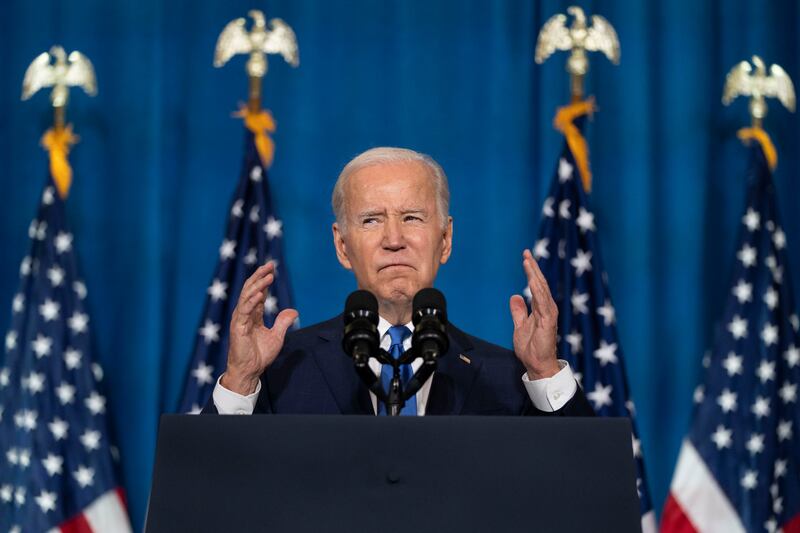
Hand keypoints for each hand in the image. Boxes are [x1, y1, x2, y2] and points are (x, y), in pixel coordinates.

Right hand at [221, 262, 298, 394]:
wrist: (250, 371)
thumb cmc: (259, 355)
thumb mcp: (276, 336)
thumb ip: (283, 322)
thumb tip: (294, 311)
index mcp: (253, 315)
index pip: (258, 293)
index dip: (265, 280)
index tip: (273, 269)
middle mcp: (245, 314)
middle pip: (251, 290)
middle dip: (260, 276)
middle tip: (270, 265)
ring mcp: (240, 319)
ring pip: (247, 296)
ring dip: (258, 285)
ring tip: (268, 275)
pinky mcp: (237, 327)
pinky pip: (244, 310)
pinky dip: (252, 301)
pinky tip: (260, 293)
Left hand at [509, 249, 559, 379]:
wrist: (536, 364)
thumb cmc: (531, 348)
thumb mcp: (519, 326)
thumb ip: (518, 311)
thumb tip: (515, 296)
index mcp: (541, 308)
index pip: (536, 286)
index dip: (531, 272)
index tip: (525, 257)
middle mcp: (547, 308)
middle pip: (540, 284)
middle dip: (533, 268)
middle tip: (526, 253)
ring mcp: (548, 314)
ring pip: (542, 290)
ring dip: (535, 275)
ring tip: (528, 262)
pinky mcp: (548, 321)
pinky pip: (543, 303)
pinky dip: (538, 291)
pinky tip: (533, 281)